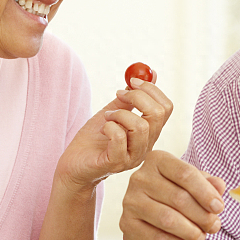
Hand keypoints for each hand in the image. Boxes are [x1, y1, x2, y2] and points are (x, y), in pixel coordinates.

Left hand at [56, 77, 172, 191]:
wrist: (74, 165)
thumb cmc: (93, 140)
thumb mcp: (112, 112)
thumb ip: (130, 97)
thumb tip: (150, 74)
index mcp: (149, 133)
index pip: (166, 108)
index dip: (151, 90)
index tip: (132, 81)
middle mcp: (146, 146)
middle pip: (157, 115)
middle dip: (137, 97)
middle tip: (120, 93)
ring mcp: (133, 157)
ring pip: (141, 127)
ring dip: (120, 114)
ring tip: (107, 117)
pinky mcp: (116, 163)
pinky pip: (120, 138)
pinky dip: (110, 126)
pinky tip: (102, 129)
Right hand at [119, 150, 225, 239]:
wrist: (147, 221)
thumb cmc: (173, 198)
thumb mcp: (193, 186)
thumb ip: (208, 184)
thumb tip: (220, 185)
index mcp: (157, 160)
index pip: (185, 173)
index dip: (205, 192)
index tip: (219, 207)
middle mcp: (139, 178)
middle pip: (178, 198)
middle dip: (202, 216)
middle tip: (214, 226)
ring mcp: (130, 201)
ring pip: (168, 219)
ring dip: (191, 232)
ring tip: (201, 237)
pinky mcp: (127, 224)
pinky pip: (157, 237)